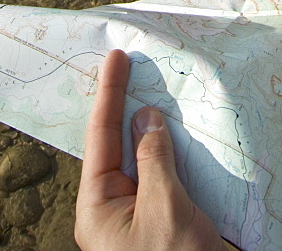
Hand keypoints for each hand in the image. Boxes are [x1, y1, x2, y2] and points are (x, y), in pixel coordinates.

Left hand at [75, 49, 227, 250]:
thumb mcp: (164, 207)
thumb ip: (153, 158)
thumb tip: (145, 119)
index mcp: (98, 209)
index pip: (102, 138)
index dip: (111, 94)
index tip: (116, 58)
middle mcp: (113, 211)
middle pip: (118, 146)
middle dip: (129, 106)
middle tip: (133, 65)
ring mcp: (137, 218)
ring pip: (144, 159)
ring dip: (156, 128)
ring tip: (160, 89)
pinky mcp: (163, 223)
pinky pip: (163, 176)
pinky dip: (173, 151)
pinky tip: (183, 132)